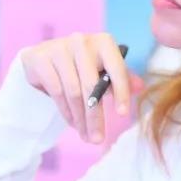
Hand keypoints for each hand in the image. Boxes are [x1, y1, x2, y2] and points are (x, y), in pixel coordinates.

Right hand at [20, 33, 142, 144]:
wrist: (45, 57)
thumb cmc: (81, 66)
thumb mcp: (103, 70)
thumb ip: (121, 78)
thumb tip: (140, 87)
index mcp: (103, 42)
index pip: (116, 68)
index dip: (121, 92)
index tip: (122, 114)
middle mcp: (81, 41)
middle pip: (91, 85)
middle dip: (95, 116)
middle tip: (97, 139)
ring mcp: (59, 48)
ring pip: (72, 92)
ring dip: (79, 118)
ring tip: (85, 134)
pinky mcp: (41, 58)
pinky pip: (56, 91)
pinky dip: (65, 111)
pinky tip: (71, 122)